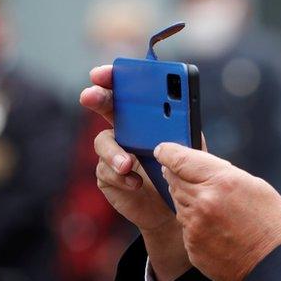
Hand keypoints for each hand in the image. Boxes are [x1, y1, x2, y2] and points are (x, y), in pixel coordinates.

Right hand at [80, 65, 189, 280]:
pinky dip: (122, 176)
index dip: (113, 77)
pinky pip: (107, 171)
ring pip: (103, 141)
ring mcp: (113, 151)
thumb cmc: (184, 170)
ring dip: (114, 152)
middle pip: (104, 105)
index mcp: (146, 114)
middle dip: (96, 96)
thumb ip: (183, 130)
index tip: (105, 73)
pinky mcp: (108, 175)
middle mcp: (125, 128)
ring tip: (128, 164)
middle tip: (90, 96)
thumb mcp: (190, 148)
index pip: (127, 88)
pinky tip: (137, 183)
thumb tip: (173, 113)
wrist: (177, 207)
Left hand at [155, 142, 280, 280]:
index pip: (181, 159)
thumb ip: (224, 174)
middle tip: (181, 172)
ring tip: (209, 204)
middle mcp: (204, 202)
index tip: (163, 150)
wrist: (275, 266)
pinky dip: (194, 223)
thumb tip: (202, 168)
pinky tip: (214, 227)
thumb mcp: (255, 186)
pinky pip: (186, 227)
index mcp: (222, 181)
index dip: (168, 152)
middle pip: (174, 180)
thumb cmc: (273, 225)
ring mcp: (195, 226)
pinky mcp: (192, 247)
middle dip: (176, 174)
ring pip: (179, 204)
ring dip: (187, 199)